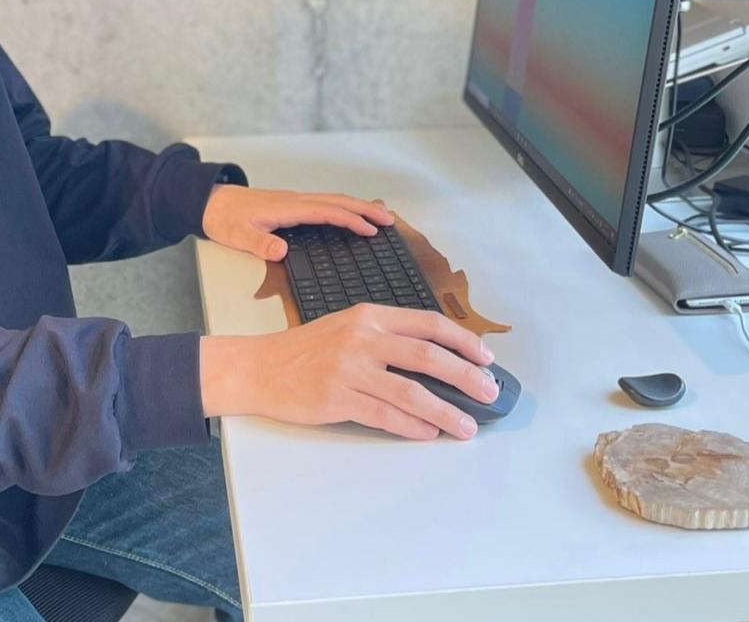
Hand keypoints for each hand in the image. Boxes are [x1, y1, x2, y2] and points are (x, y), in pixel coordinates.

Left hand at [200, 183, 394, 261]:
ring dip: (358, 206)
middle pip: (338, 201)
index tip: (371, 230)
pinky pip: (326, 203)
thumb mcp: (237, 235)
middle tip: (390, 221)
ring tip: (380, 217)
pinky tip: (350, 214)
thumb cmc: (224, 218)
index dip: (351, 220)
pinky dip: (344, 207)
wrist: (210, 201)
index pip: (327, 212)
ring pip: (334, 200)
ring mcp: (295, 201)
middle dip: (366, 209)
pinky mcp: (292, 205)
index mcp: (287, 208)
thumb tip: (282, 250)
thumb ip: (259, 243)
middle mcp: (295, 201)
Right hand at [201, 305, 498, 440]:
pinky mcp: (337, 398)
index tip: (486, 357)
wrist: (260, 367)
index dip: (463, 341)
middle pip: (429, 356)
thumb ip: (386, 337)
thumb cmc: (306, 350)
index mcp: (370, 316)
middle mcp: (363, 337)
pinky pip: (385, 414)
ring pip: (411, 392)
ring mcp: (350, 368)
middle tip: (488, 392)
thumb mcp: (347, 327)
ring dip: (445, 411)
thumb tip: (436, 359)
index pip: (429, 324)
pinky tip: (428, 433)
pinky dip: (412, 426)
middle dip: (466, 377)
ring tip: (466, 426)